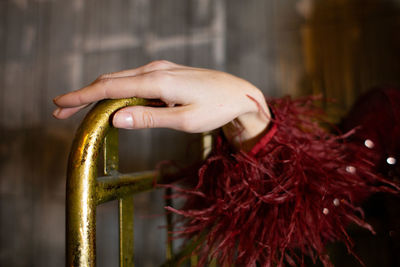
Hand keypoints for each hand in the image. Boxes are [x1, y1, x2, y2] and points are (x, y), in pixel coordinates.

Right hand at [53, 60, 269, 149]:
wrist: (240, 94)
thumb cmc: (217, 108)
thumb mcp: (184, 119)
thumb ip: (149, 118)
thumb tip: (114, 118)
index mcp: (157, 81)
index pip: (109, 88)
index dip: (81, 97)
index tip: (59, 105)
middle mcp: (155, 70)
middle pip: (109, 80)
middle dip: (83, 95)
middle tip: (61, 111)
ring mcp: (160, 70)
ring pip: (120, 79)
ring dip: (98, 93)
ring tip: (79, 108)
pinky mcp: (165, 74)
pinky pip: (133, 81)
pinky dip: (116, 91)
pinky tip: (111, 103)